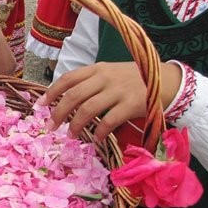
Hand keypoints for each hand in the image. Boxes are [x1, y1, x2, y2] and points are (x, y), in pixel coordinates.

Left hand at [37, 62, 181, 140]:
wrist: (166, 80)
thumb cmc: (134, 79)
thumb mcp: (111, 73)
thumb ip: (91, 82)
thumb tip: (66, 100)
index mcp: (98, 69)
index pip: (68, 78)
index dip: (52, 92)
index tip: (40, 105)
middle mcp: (105, 78)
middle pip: (73, 95)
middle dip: (58, 112)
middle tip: (51, 126)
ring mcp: (118, 91)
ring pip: (88, 109)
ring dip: (75, 124)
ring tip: (70, 135)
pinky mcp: (131, 104)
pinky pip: (109, 121)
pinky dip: (98, 131)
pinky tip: (95, 138)